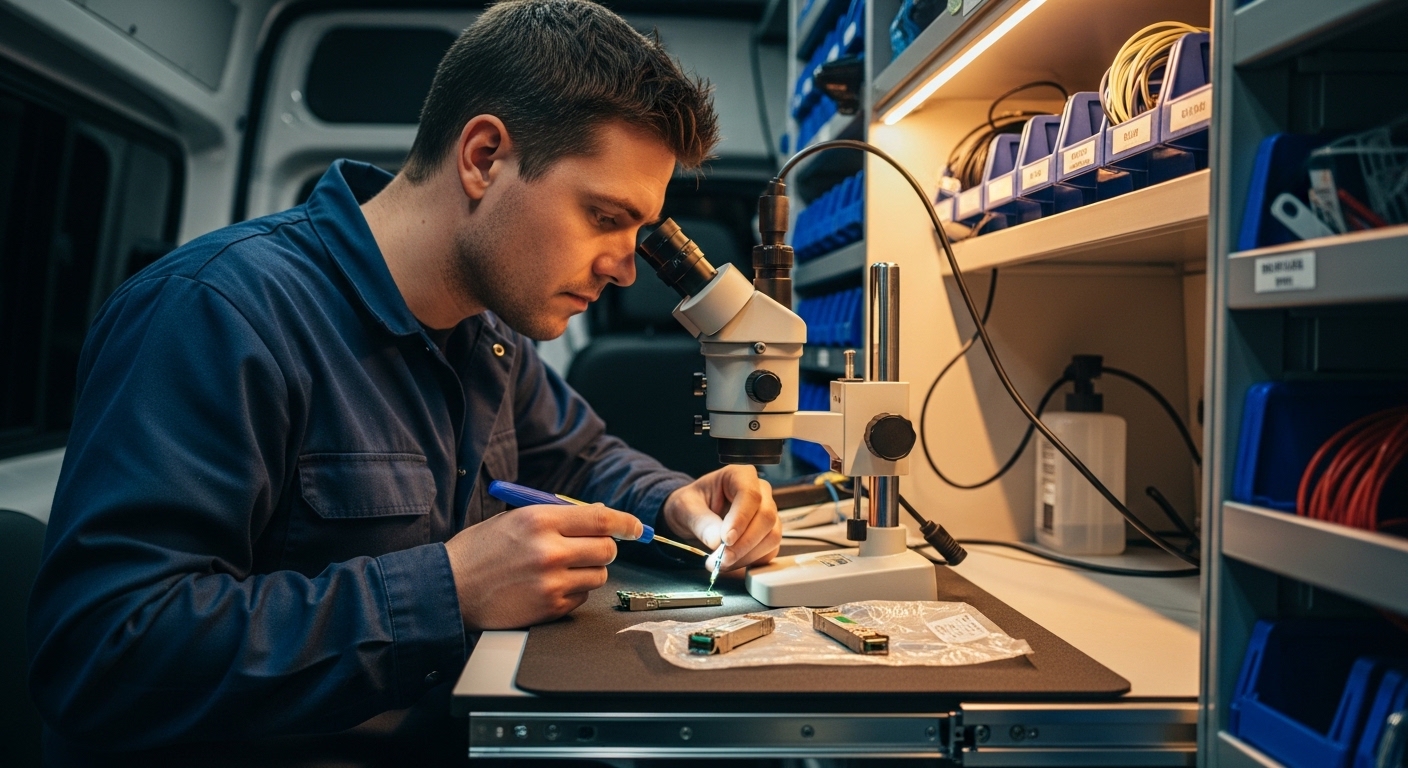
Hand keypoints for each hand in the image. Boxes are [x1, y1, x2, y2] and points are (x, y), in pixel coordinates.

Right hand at [444, 503, 642, 629]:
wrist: (450, 589)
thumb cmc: (478, 552)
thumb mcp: (513, 519)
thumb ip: (557, 517)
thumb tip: (598, 515)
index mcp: (538, 520)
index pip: (599, 518)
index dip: (625, 522)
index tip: (636, 528)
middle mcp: (548, 550)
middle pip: (607, 549)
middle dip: (605, 548)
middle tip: (591, 548)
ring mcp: (550, 582)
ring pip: (598, 575)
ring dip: (588, 571)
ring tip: (560, 569)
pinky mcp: (549, 608)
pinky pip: (582, 598)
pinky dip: (573, 592)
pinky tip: (548, 587)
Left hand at [661, 465, 780, 571]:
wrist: (694, 516)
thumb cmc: (690, 505)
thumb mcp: (685, 508)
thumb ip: (700, 521)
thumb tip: (716, 541)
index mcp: (739, 476)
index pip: (750, 495)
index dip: (740, 519)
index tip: (726, 540)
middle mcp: (760, 492)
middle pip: (766, 517)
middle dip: (744, 543)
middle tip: (721, 560)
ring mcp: (768, 513)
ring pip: (772, 536)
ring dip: (747, 555)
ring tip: (721, 563)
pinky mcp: (768, 534)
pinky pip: (769, 551)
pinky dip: (751, 561)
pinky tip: (731, 564)